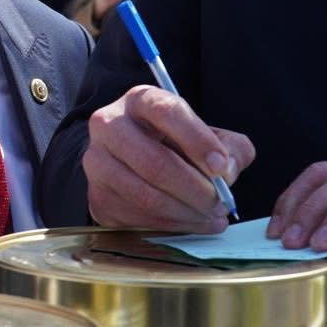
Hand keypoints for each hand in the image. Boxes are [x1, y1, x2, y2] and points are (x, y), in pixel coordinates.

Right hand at [83, 85, 254, 232]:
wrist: (135, 161)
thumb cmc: (176, 144)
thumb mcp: (207, 135)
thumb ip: (229, 147)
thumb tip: (226, 171)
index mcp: (140, 100)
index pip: (167, 112)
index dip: (197, 140)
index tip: (221, 167)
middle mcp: (109, 124)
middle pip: (154, 162)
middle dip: (195, 189)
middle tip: (220, 203)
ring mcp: (97, 162)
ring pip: (145, 195)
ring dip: (186, 213)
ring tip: (211, 216)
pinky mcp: (97, 196)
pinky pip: (137, 218)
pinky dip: (172, 226)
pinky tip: (192, 223)